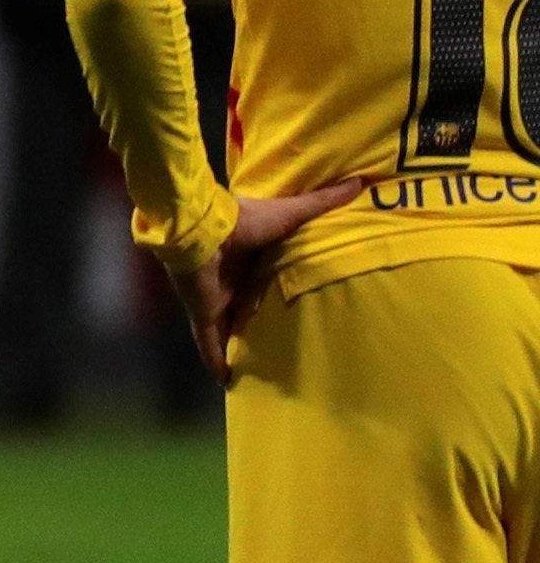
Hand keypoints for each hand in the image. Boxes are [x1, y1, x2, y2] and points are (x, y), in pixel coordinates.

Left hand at [175, 180, 370, 377]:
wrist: (202, 230)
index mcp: (248, 259)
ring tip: (254, 368)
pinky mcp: (204, 313)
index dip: (271, 290)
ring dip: (237, 346)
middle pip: (244, 308)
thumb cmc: (244, 221)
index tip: (287, 302)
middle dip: (255, 323)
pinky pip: (209, 343)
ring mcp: (215, 300)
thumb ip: (322, 201)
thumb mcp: (290, 212)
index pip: (261, 278)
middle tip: (276, 343)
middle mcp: (230, 282)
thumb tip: (360, 181)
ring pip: (226, 329)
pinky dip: (215, 360)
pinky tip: (226, 381)